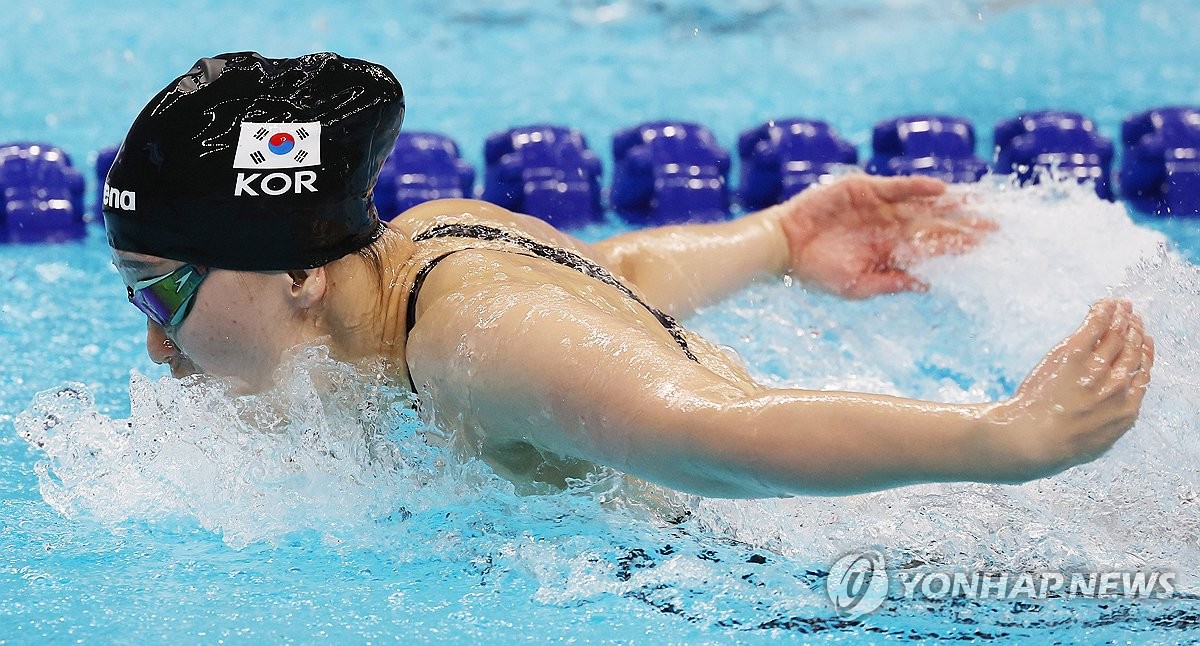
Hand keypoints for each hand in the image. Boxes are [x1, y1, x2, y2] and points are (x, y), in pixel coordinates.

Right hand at [774, 175, 994, 297]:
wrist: (783, 247)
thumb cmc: (817, 272)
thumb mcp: (857, 286)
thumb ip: (892, 283)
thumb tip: (928, 285)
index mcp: (891, 250)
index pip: (932, 247)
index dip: (959, 246)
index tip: (988, 247)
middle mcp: (890, 226)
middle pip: (936, 223)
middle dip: (965, 224)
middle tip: (997, 227)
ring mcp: (878, 206)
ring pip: (923, 203)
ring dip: (950, 203)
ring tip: (980, 204)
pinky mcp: (863, 188)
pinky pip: (896, 187)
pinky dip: (917, 187)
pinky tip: (940, 190)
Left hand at [988, 299, 1153, 479]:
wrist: (1034, 440)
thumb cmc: (1057, 447)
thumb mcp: (1095, 442)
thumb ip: (1108, 423)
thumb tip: (1109, 419)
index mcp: (1126, 409)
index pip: (1143, 373)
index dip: (1145, 353)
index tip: (1145, 341)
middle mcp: (1118, 386)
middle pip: (1132, 351)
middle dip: (1135, 331)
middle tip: (1134, 317)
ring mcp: (1097, 368)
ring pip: (1117, 335)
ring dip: (1122, 318)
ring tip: (1122, 307)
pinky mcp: (1074, 353)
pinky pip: (1095, 325)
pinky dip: (1104, 311)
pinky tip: (1106, 303)